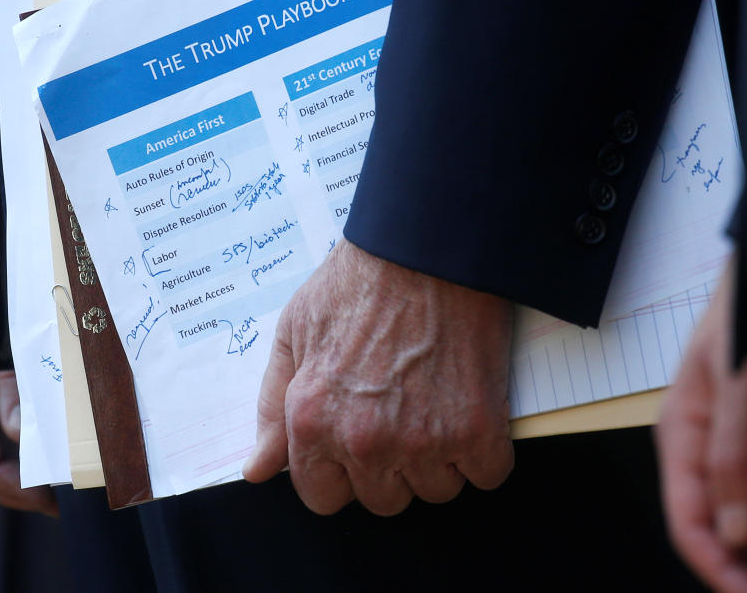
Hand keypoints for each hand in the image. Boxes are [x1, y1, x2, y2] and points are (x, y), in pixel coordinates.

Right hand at [0, 187, 57, 515]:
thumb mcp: (13, 279)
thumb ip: (17, 354)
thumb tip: (25, 431)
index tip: (42, 497)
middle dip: (20, 470)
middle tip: (76, 489)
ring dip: (40, 437)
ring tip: (90, 457)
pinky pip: (12, 375)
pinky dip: (46, 399)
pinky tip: (86, 406)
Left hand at [243, 240, 514, 515]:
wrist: (428, 246)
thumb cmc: (360, 280)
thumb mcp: (295, 331)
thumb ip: (272, 407)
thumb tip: (259, 470)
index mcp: (312, 421)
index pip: (323, 496)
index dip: (342, 471)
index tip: (358, 442)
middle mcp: (363, 442)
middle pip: (383, 500)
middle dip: (392, 464)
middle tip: (403, 409)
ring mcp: (422, 441)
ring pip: (436, 491)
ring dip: (442, 457)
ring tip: (438, 398)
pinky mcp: (477, 431)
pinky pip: (487, 475)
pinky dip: (487, 448)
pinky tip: (473, 403)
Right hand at [656, 254, 746, 592]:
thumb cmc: (745, 307)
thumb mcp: (736, 376)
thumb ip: (732, 451)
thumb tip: (731, 530)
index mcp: (681, 432)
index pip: (686, 522)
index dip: (719, 571)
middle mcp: (704, 444)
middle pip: (714, 528)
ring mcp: (732, 441)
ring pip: (742, 515)